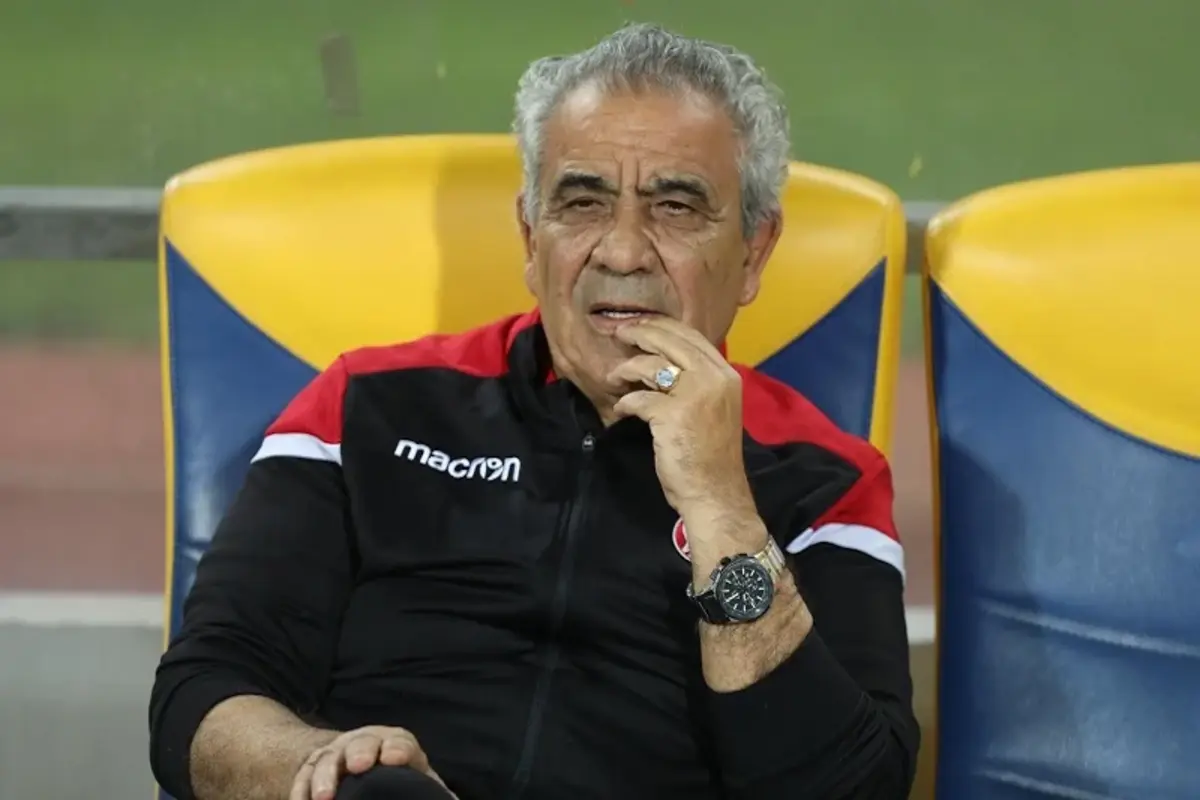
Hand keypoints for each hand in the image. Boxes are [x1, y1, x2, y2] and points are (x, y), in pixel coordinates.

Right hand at [290, 725, 456, 799]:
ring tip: (325, 798)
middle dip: (360, 752)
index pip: (399, 741)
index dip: (398, 748)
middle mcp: (364, 743)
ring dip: (324, 778)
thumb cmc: (397, 776)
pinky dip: (300, 791)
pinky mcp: (312, 770)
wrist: (359, 764)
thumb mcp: (416, 779)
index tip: (396, 758)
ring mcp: (335, 754)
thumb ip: (432, 791)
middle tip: (360, 766)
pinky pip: (301, 779)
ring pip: (327, 760)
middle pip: (361, 742)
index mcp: (395, 744)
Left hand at [608, 317, 754, 516]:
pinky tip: (621, 408)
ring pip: (651, 365)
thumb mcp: (713, 407)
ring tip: (613, 378)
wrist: (716, 493)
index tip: (639, 325)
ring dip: (626, 369)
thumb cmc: (711, 455)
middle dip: (639, 333)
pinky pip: (639, 398)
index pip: (690, 336)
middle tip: (618, 333)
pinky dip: (626, 402)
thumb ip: (696, 381)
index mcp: (726, 374)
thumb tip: (661, 360)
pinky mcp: (673, 415)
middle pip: (669, 341)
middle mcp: (714, 378)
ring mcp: (695, 395)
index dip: (660, 326)